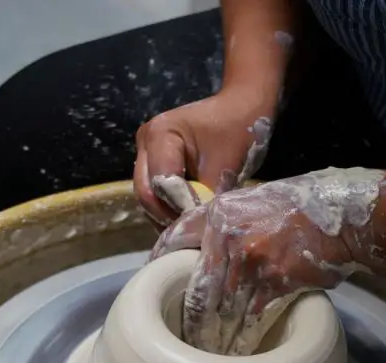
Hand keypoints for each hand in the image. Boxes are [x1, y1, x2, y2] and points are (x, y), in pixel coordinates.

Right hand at [134, 86, 276, 225]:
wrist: (241, 107)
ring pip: (147, 196)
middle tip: (193, 232)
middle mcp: (145, 142)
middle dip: (168, 216)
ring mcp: (146, 152)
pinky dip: (168, 208)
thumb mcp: (224, 167)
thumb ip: (206, 198)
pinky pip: (154, 193)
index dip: (178, 208)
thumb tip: (198, 229)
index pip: (159, 184)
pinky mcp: (153, 162)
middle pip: (146, 193)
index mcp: (160, 134)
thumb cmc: (237, 130)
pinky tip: (186, 220)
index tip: (201, 223)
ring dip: (166, 215)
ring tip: (190, 229)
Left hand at [150, 175, 368, 354]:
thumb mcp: (250, 201)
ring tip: (209, 353)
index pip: (174, 242)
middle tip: (185, 340)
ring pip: (223, 311)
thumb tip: (195, 254)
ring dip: (217, 336)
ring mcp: (251, 262)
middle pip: (197, 292)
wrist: (343, 215)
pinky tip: (239, 350)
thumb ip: (221, 224)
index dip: (159, 267)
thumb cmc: (298, 207)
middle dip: (190, 322)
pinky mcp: (275, 283)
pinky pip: (251, 318)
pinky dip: (245, 337)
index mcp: (218, 214)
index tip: (152, 287)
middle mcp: (229, 237)